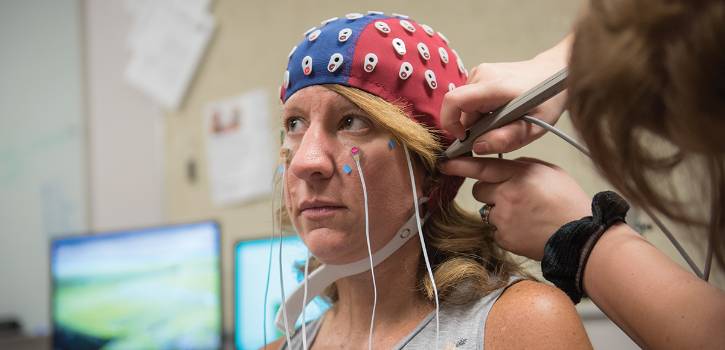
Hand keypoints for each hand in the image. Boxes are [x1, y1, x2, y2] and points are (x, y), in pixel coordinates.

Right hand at [440, 37, 570, 154]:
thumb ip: (505, 139)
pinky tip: (499, 112)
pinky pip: (470, 98)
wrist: (555, 73)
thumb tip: (477, 147)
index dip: (451, 123)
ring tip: (501, 122)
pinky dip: (480, 111)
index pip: (453, 101)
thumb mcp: (533, 127)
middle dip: (471, 127)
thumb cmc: (547, 100)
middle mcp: (481, 74)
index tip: (465, 138)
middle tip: (495, 134)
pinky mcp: (481, 73)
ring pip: (464, 105)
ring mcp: (480, 71)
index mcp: (493, 86)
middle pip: (459, 108)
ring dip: (477, 120)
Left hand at [440, 156, 590, 259]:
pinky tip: (526, 229)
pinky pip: (496, 230)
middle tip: (512, 197)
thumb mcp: (550, 172)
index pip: (482, 166)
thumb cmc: (569, 202)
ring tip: (526, 216)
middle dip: (490, 191)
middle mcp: (507, 195)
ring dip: (500, 212)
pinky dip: (507, 230)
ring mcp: (503, 218)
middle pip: (479, 190)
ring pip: (487, 211)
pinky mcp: (504, 238)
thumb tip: (505, 167)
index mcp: (519, 175)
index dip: (460, 164)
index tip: (444, 163)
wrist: (582, 238)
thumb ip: (523, 166)